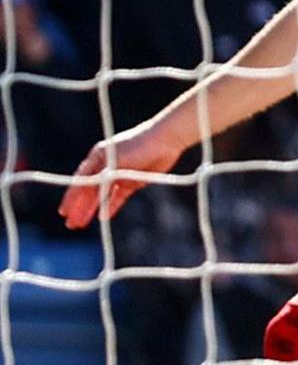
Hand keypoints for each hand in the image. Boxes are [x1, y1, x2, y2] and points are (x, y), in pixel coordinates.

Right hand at [60, 121, 190, 228]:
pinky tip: (103, 216)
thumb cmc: (139, 145)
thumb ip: (103, 174)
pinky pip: (118, 197)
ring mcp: (118, 176)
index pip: (80, 181)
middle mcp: (105, 167)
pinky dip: (111, 206)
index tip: (64, 211)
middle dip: (79, 207)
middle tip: (70, 224)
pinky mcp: (132, 182)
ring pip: (101, 196)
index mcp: (97, 158)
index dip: (71, 197)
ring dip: (91, 209)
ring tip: (81, 223)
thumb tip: (89, 187)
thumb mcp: (117, 159)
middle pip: (89, 191)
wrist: (166, 140)